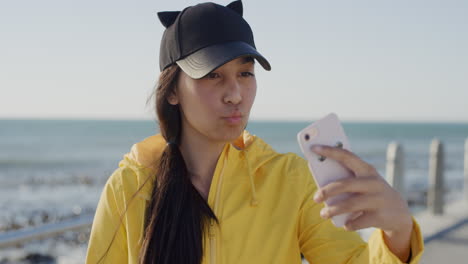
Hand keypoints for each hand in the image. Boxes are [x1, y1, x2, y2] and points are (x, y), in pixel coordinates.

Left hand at [311, 144, 412, 260]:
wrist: (398, 211)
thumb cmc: (370, 192)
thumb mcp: (362, 181)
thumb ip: (345, 178)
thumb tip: (319, 179)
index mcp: (366, 169)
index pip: (346, 156)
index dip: (329, 151)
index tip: (313, 147)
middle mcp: (373, 182)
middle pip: (345, 185)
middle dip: (327, 191)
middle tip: (315, 198)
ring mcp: (378, 200)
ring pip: (350, 205)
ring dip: (333, 210)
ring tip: (323, 214)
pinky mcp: (380, 216)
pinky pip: (358, 221)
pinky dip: (349, 224)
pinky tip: (345, 224)